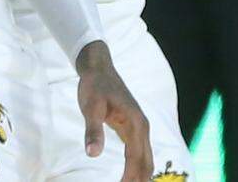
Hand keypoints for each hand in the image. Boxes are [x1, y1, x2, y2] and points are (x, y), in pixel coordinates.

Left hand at [75, 40, 152, 181]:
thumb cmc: (94, 86)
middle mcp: (142, 127)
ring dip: (140, 176)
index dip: (130, 177)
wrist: (99, 67)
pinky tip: (130, 177)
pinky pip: (140, 153)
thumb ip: (93, 130)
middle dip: (139, 180)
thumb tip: (92, 154)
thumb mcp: (91, 107)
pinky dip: (137, 167)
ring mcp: (139, 128)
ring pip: (146, 159)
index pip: (135, 158)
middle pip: (146, 163)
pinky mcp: (133, 128)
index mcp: (135, 123)